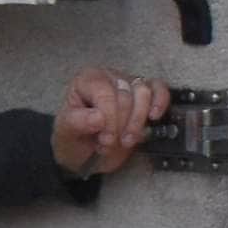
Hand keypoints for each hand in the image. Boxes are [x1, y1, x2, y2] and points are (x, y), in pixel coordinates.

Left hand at [52, 68, 167, 177]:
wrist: (85, 151)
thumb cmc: (74, 137)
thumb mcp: (66, 132)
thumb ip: (77, 122)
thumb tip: (98, 117)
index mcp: (87, 80)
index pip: (105, 94)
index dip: (109, 120)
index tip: (105, 140)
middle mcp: (110, 77)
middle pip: (126, 95)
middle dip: (121, 125)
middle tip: (110, 144)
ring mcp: (130, 83)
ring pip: (144, 93)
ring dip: (137, 121)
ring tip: (126, 140)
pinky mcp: (147, 94)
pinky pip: (160, 89)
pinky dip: (160, 103)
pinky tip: (153, 118)